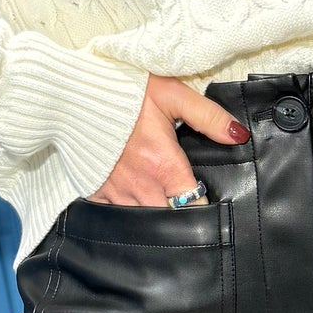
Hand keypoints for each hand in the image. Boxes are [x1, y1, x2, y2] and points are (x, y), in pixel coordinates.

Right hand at [90, 74, 249, 204]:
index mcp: (164, 166)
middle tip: (187, 205)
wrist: (74, 92)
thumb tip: (238, 136)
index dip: (204, 209)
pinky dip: (126, 210)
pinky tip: (133, 198)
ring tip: (162, 202)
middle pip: (169, 219)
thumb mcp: (172, 95)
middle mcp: (141, 185)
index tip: (209, 203)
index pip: (193, 206)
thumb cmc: (124, 92)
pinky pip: (114, 214)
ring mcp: (116, 192)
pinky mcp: (95, 191)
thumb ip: (208, 116)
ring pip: (143, 221)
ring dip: (154, 214)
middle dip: (180, 217)